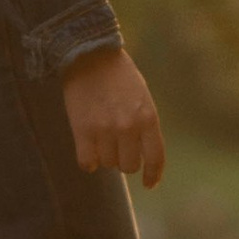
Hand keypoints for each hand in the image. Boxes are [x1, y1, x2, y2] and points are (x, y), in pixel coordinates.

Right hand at [62, 43, 165, 187]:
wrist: (89, 54)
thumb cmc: (119, 76)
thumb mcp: (142, 97)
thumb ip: (144, 125)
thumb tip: (142, 156)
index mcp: (148, 117)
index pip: (155, 158)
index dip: (153, 175)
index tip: (149, 184)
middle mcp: (129, 126)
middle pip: (129, 166)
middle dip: (124, 160)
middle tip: (117, 145)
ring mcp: (105, 130)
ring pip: (108, 164)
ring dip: (105, 156)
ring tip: (101, 135)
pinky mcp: (82, 130)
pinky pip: (87, 163)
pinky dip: (88, 160)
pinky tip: (88, 148)